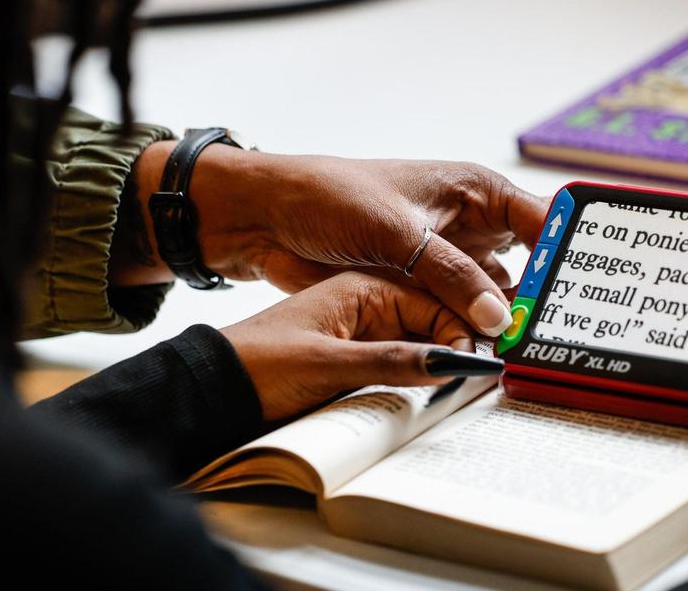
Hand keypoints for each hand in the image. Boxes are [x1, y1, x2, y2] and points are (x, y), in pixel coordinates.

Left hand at [115, 141, 546, 336]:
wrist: (268, 219)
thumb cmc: (330, 197)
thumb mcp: (398, 233)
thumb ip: (451, 276)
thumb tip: (501, 319)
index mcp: (476, 190)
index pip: (546, 222)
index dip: (573, 255)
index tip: (592, 294)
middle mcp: (471, 226)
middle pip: (529, 267)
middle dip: (544, 299)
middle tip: (564, 337)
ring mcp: (447, 261)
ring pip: (495, 299)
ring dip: (506, 325)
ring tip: (531, 355)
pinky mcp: (423, 290)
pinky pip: (461, 317)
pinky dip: (473, 335)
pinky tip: (488, 357)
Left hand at [219, 272, 477, 420]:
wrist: (208, 386)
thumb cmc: (256, 358)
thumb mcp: (326, 361)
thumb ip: (390, 362)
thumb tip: (451, 364)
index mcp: (366, 287)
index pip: (435, 305)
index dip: (460, 334)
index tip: (479, 365)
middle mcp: (368, 307)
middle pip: (432, 327)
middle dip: (454, 352)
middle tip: (479, 382)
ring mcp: (360, 335)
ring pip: (417, 351)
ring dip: (434, 370)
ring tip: (457, 393)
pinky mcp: (350, 362)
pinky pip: (395, 370)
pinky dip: (411, 383)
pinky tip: (424, 400)